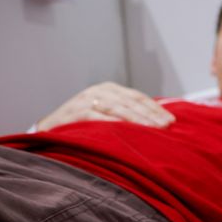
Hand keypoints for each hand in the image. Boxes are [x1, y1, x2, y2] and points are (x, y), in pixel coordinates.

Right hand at [36, 81, 174, 131]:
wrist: (49, 131)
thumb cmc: (84, 126)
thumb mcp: (108, 116)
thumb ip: (128, 116)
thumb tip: (158, 124)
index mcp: (110, 90)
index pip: (138, 97)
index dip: (155, 108)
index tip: (172, 121)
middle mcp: (99, 91)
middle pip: (130, 102)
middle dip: (150, 114)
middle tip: (167, 126)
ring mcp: (85, 100)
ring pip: (117, 108)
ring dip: (137, 119)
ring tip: (153, 129)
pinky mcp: (74, 113)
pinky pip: (97, 117)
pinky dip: (113, 123)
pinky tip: (127, 131)